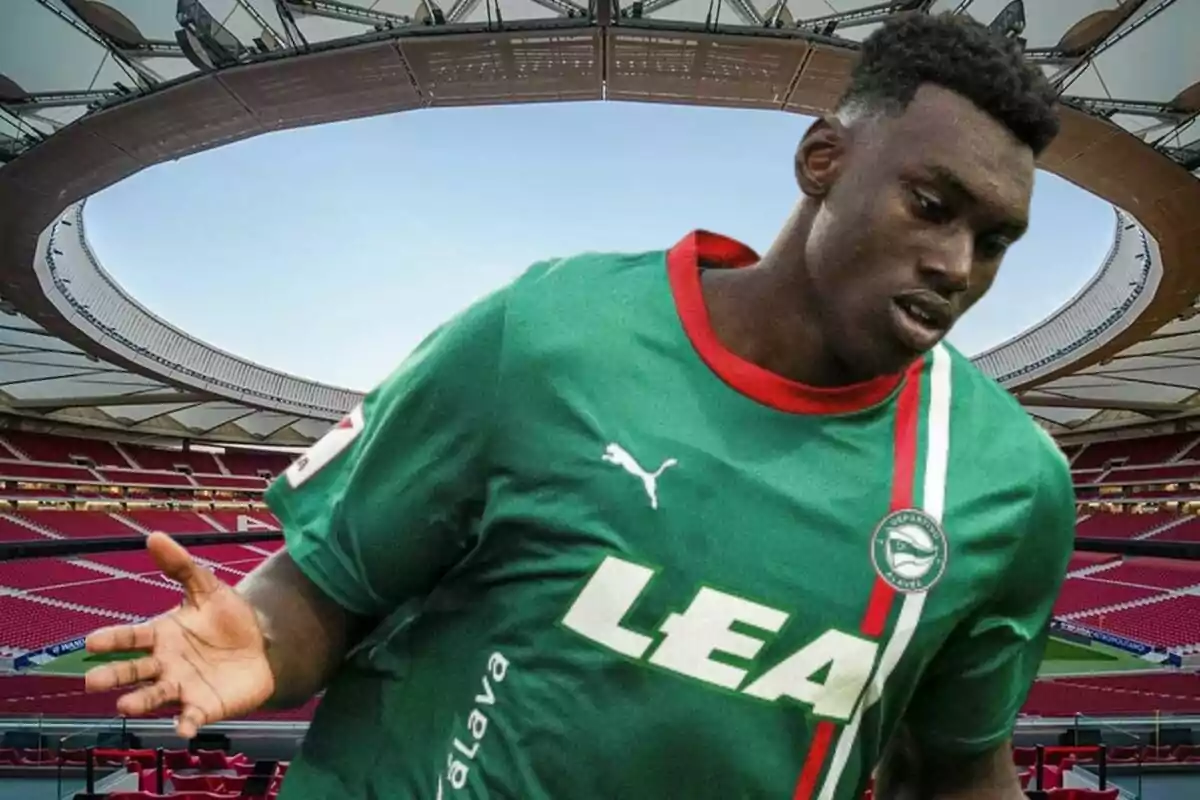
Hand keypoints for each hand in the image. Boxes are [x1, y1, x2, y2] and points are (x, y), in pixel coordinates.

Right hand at [84, 532, 275, 737]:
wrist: (263, 645)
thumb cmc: (226, 618)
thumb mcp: (206, 588)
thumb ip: (181, 566)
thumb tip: (154, 536)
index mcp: (161, 636)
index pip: (131, 637)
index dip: (112, 639)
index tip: (92, 642)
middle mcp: (164, 665)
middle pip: (133, 671)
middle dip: (114, 676)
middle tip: (92, 681)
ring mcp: (182, 687)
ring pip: (155, 696)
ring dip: (139, 702)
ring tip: (124, 706)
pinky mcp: (204, 706)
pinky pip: (191, 717)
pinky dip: (185, 724)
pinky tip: (182, 730)